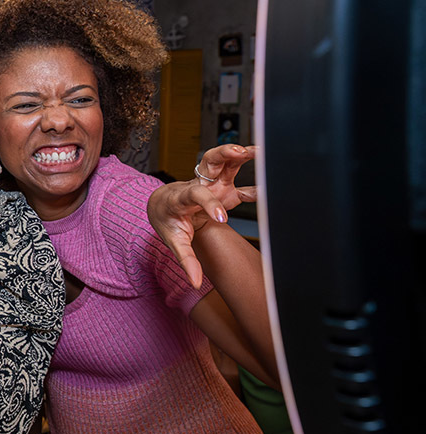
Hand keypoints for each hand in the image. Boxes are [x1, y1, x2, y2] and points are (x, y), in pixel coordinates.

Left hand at [148, 144, 256, 286]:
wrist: (162, 205)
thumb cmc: (166, 220)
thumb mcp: (173, 241)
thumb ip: (185, 260)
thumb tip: (195, 283)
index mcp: (182, 196)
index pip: (196, 194)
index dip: (210, 203)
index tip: (223, 217)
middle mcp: (198, 184)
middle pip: (208, 162)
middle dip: (224, 154)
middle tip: (239, 152)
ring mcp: (211, 183)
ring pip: (224, 162)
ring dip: (241, 154)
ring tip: (260, 151)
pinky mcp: (223, 188)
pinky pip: (240, 180)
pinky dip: (255, 178)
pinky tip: (272, 177)